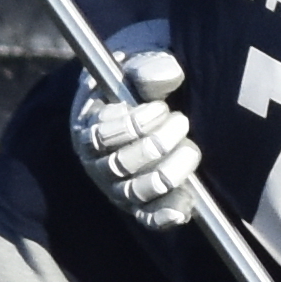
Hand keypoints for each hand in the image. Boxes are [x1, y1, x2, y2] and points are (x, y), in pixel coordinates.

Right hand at [72, 42, 197, 229]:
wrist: (148, 101)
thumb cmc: (140, 82)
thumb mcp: (140, 65)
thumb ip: (149, 66)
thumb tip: (167, 75)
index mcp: (89, 127)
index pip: (101, 136)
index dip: (133, 124)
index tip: (161, 107)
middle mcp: (98, 162)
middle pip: (121, 164)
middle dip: (157, 144)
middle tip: (181, 120)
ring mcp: (118, 186)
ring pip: (137, 191)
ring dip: (169, 172)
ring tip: (190, 149)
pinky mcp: (140, 203)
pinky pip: (148, 216)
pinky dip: (164, 214)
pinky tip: (183, 208)